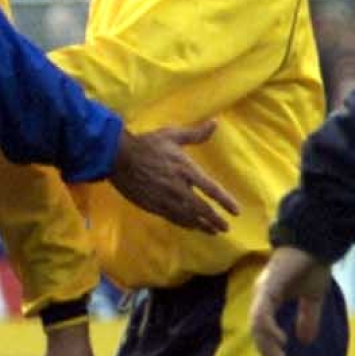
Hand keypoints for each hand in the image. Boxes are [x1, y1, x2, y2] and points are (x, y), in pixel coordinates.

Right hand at [109, 121, 240, 233]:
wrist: (118, 157)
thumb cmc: (146, 144)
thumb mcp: (172, 135)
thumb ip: (195, 133)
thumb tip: (215, 123)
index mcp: (186, 169)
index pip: (211, 189)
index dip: (225, 202)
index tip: (236, 212)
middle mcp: (178, 187)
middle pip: (202, 209)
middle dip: (216, 220)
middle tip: (225, 228)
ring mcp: (165, 199)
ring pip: (188, 217)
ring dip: (203, 226)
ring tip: (213, 232)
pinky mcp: (153, 205)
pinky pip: (173, 218)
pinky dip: (185, 224)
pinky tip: (191, 227)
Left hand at [250, 245, 333, 355]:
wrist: (317, 240)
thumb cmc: (312, 262)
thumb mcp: (312, 297)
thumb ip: (308, 317)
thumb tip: (305, 341)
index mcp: (269, 297)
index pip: (262, 327)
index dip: (267, 346)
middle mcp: (262, 295)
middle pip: (256, 329)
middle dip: (266, 350)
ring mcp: (264, 290)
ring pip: (256, 324)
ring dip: (266, 344)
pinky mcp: (269, 286)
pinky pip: (261, 312)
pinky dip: (267, 328)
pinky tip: (279, 339)